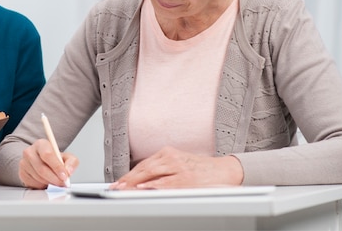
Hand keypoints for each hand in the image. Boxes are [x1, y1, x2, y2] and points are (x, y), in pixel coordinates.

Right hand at [18, 139, 78, 188]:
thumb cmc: (55, 159)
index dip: (57, 167)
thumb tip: (69, 171)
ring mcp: (24, 163)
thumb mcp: (67, 157)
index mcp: (41, 144)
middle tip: (63, 183)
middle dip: (54, 179)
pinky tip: (46, 181)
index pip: (47, 155)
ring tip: (56, 182)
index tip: (64, 176)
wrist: (43, 162)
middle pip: (42, 168)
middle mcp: (29, 152)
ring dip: (49, 183)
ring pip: (38, 177)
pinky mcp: (22, 173)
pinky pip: (33, 183)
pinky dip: (42, 185)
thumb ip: (72, 162)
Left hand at [110, 146, 243, 189]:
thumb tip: (140, 182)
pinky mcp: (187, 178)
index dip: (129, 174)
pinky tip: (145, 188)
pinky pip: (168, 182)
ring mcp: (179, 167)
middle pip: (145, 168)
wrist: (223, 170)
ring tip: (125, 189)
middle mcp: (172, 157)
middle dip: (129, 179)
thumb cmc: (200, 169)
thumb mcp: (178, 164)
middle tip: (117, 187)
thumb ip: (161, 170)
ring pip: (152, 173)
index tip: (119, 182)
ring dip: (136, 182)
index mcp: (167, 152)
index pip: (143, 164)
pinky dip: (155, 185)